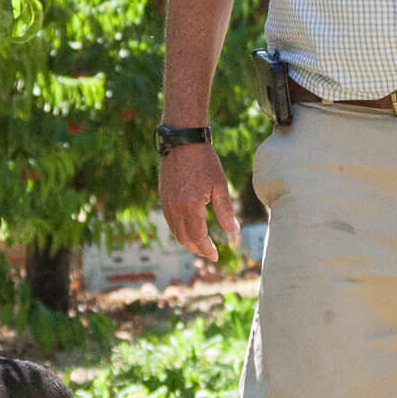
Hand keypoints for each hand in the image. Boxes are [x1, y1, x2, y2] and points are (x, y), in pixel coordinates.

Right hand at [159, 143, 237, 261]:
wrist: (182, 141)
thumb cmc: (204, 161)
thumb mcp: (220, 185)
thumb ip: (226, 210)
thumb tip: (233, 231)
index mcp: (191, 207)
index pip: (198, 237)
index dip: (207, 249)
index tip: (216, 256)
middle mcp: (175, 208)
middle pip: (184, 238)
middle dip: (197, 249)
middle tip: (209, 253)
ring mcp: (166, 203)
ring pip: (175, 231)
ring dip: (187, 241)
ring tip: (200, 244)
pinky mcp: (163, 196)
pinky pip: (170, 220)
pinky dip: (179, 230)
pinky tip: (189, 228)